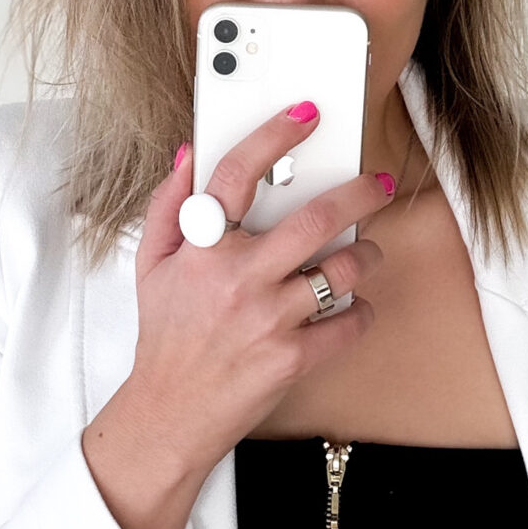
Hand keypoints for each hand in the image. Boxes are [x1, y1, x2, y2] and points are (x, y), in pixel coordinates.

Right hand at [83, 102, 390, 528]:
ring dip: (365, 255)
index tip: (304, 115)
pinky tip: (352, 303)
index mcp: (204, 248)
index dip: (275, 135)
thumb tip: (188, 157)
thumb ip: (169, 204)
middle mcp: (240, 278)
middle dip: (358, 194)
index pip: (239, 173)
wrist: (170, 413)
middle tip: (375, 184)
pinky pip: (349, 323)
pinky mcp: (293, 357)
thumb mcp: (152, 263)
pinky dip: (361, 310)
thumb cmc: (166, 334)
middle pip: (315, 219)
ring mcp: (269, 318)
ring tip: (365, 250)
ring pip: (342, 270)